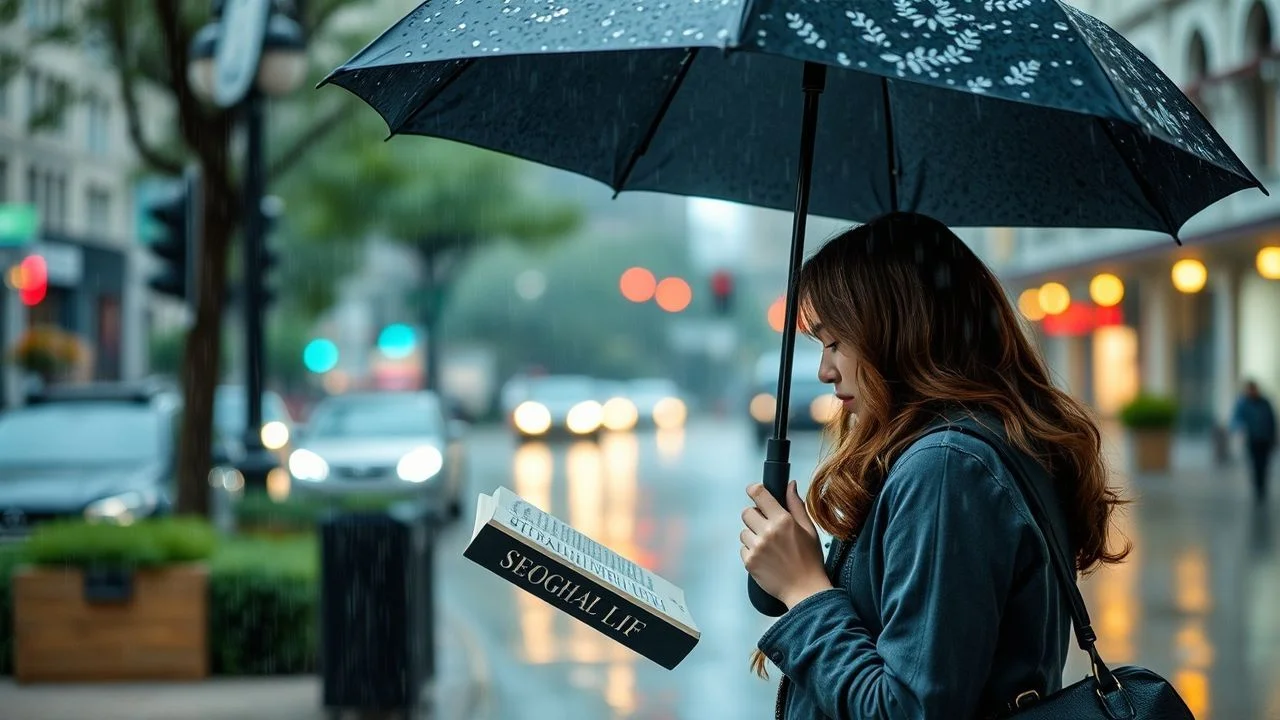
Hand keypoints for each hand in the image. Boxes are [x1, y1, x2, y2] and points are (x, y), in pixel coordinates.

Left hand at [740, 480, 832, 608]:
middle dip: (755, 516)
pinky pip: (743, 548)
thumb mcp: (809, 529)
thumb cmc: (810, 560)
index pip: (759, 495)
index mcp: (783, 520)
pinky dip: (751, 551)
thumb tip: (790, 485)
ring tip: (768, 546)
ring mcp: (757, 547)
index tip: (754, 492)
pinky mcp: (749, 562)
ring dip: (753, 536)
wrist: (805, 590)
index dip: (754, 490)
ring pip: (743, 532)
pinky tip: (765, 558)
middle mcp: (767, 532)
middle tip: (766, 526)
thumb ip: (796, 505)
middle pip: (746, 512)